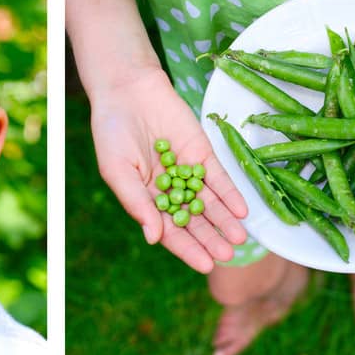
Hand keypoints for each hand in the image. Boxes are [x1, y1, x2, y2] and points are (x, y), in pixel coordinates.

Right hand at [89, 65, 248, 273]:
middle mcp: (170, 190)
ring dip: (225, 220)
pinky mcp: (202, 152)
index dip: (188, 248)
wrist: (126, 89)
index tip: (206, 265)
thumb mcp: (117, 169)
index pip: (170, 230)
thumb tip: (153, 237)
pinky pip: (219, 177)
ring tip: (239, 238)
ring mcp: (188, 171)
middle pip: (195, 220)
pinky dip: (231, 193)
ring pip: (210, 201)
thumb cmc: (112, 131)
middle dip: (211, 237)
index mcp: (147, 198)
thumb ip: (136, 203)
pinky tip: (242, 210)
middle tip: (227, 254)